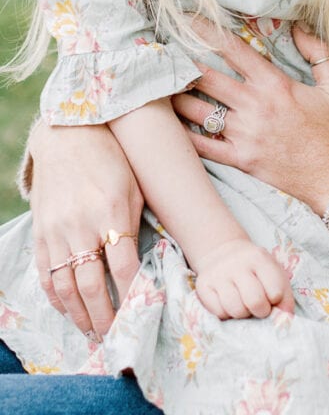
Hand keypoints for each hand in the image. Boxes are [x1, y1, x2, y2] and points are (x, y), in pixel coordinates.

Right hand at [30, 120, 142, 338]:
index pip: (123, 264)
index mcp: (109, 210)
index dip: (132, 292)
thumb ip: (135, 222)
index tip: (141, 309)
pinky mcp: (40, 233)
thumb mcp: (133, 185)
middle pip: (92, 284)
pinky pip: (45, 274)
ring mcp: (56, 231)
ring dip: (79, 314)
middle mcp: (80, 224)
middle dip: (105, 315)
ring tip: (93, 332)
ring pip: (66, 286)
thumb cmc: (110, 159)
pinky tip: (68, 310)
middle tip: (116, 335)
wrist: (68, 136)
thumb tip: (145, 260)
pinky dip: (56, 298)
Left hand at [172, 23, 328, 214]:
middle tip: (164, 51)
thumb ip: (317, 53)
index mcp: (275, 85)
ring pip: (199, 111)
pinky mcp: (241, 160)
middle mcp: (255, 106)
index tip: (189, 20)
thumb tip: (300, 26)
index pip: (234, 50)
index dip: (208, 32)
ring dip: (178, 97)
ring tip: (163, 85)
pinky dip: (184, 136)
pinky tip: (170, 126)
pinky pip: (204, 147)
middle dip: (185, 61)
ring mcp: (245, 135)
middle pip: (208, 78)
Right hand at [195, 237, 294, 319]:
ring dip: (243, 314)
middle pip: (255, 301)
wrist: (224, 253)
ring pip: (235, 310)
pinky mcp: (203, 285)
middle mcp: (237, 263)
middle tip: (259, 307)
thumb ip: (284, 298)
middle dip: (260, 311)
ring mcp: (218, 274)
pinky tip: (229, 303)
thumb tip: (285, 321)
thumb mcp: (274, 274)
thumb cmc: (255, 271)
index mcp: (259, 258)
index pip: (275, 292)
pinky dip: (226, 314)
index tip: (272, 298)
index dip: (276, 301)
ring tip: (244, 305)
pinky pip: (218, 313)